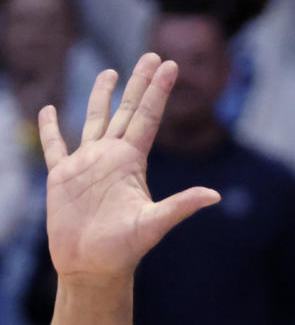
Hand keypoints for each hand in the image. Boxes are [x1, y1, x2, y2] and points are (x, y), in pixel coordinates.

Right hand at [40, 54, 218, 286]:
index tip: (170, 65)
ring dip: (102, 97)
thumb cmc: (124, 251)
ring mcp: (87, 165)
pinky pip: (54, 146)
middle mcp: (111, 158)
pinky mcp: (62, 177)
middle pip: (126, 111)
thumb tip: (214, 196)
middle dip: (138, 83)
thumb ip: (181, 206)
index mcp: (131, 163)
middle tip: (151, 55)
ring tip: (110, 72)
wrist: (92, 269)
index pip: (146, 118)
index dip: (157, 91)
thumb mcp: (154, 224)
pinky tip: (48, 111)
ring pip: (95, 121)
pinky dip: (50, 129)